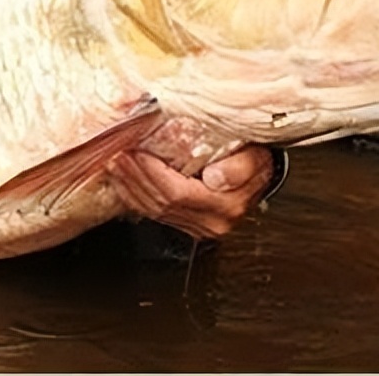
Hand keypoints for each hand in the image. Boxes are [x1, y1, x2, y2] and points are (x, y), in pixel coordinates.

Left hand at [106, 144, 274, 239]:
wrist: (262, 175)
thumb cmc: (255, 159)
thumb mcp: (255, 157)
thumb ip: (239, 168)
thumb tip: (216, 178)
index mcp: (226, 205)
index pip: (177, 192)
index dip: (152, 173)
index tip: (136, 152)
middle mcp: (211, 222)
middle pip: (161, 202)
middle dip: (135, 177)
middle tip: (118, 154)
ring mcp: (199, 227)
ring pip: (154, 210)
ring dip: (131, 186)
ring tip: (116, 164)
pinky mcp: (189, 225)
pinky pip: (156, 214)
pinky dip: (136, 197)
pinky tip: (125, 182)